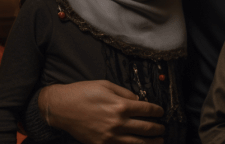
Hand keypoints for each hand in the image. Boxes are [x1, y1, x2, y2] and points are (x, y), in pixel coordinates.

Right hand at [39, 80, 165, 143]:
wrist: (61, 108)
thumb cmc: (83, 93)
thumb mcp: (106, 85)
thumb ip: (125, 93)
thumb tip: (138, 100)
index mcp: (121, 106)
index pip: (147, 110)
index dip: (157, 111)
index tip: (160, 112)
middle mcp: (118, 122)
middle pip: (146, 128)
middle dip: (158, 128)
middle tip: (162, 128)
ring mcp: (110, 136)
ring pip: (138, 143)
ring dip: (152, 142)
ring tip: (159, 141)